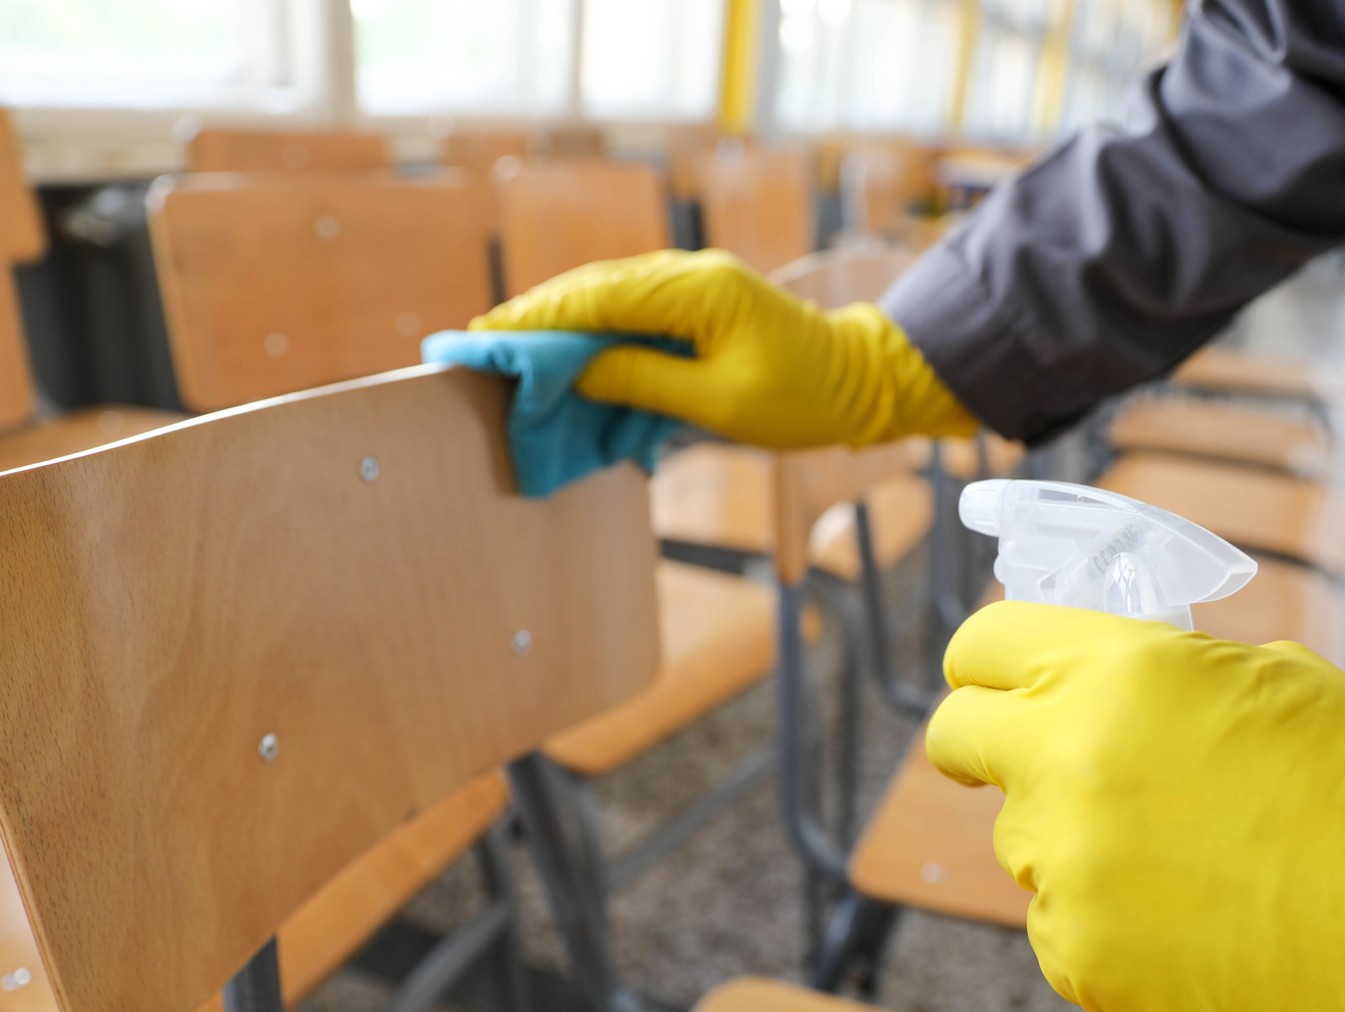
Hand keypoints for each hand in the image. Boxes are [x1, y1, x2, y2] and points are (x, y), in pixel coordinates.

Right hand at [471, 249, 973, 448]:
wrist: (863, 383)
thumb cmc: (804, 399)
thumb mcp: (720, 404)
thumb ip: (644, 382)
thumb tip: (575, 372)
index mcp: (700, 290)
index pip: (601, 297)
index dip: (540, 317)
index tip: (489, 332)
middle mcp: (692, 275)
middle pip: (596, 289)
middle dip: (538, 316)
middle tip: (481, 339)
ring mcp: (696, 286)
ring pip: (611, 298)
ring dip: (563, 324)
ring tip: (511, 346)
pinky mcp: (699, 305)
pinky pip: (635, 313)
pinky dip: (597, 332)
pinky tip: (567, 354)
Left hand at [926, 601, 1344, 1011]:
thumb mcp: (1269, 679)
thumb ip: (1158, 672)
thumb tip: (1095, 681)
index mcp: (1117, 670)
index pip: (983, 643)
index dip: (986, 663)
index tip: (989, 684)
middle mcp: (1069, 759)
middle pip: (959, 739)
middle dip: (980, 746)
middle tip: (1014, 762)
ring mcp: (1067, 864)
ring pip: (1020, 841)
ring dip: (1070, 842)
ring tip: (1178, 862)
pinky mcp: (1078, 955)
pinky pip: (1058, 923)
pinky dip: (1104, 924)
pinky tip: (1187, 924)